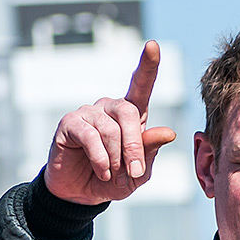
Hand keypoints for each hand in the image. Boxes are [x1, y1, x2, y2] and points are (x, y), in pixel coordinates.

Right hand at [45, 40, 178, 204]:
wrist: (82, 193)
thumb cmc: (115, 179)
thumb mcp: (139, 171)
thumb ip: (151, 151)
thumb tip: (169, 132)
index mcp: (131, 115)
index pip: (141, 85)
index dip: (147, 66)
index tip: (153, 46)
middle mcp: (109, 108)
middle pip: (128, 112)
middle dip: (135, 145)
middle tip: (135, 171)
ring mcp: (88, 113)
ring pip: (110, 129)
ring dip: (116, 157)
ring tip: (112, 173)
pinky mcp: (70, 123)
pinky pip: (90, 137)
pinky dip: (101, 159)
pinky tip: (102, 171)